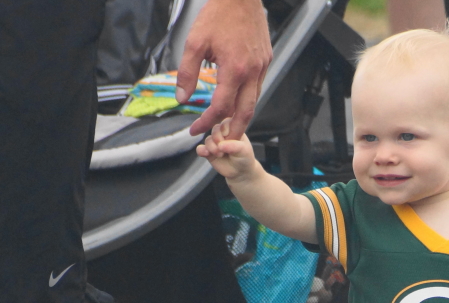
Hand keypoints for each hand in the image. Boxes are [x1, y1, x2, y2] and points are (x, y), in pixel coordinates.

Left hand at [177, 0, 271, 136]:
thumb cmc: (217, 16)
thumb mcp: (194, 43)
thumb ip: (187, 73)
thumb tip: (182, 98)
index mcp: (234, 69)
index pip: (220, 107)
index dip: (206, 121)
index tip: (195, 128)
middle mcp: (252, 72)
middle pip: (245, 112)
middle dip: (233, 131)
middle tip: (221, 141)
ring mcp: (262, 66)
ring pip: (254, 100)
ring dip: (241, 116)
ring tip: (229, 125)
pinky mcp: (266, 60)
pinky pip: (258, 86)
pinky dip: (248, 98)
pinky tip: (237, 99)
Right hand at [197, 124, 256, 180]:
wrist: (240, 171)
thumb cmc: (244, 158)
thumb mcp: (243, 151)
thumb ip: (233, 146)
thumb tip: (220, 145)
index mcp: (233, 129)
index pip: (225, 123)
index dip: (224, 130)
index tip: (228, 138)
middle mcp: (222, 133)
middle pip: (215, 130)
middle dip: (218, 140)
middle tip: (224, 149)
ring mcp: (214, 142)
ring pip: (207, 140)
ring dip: (212, 147)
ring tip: (220, 155)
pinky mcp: (208, 151)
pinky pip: (200, 149)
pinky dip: (201, 151)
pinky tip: (206, 154)